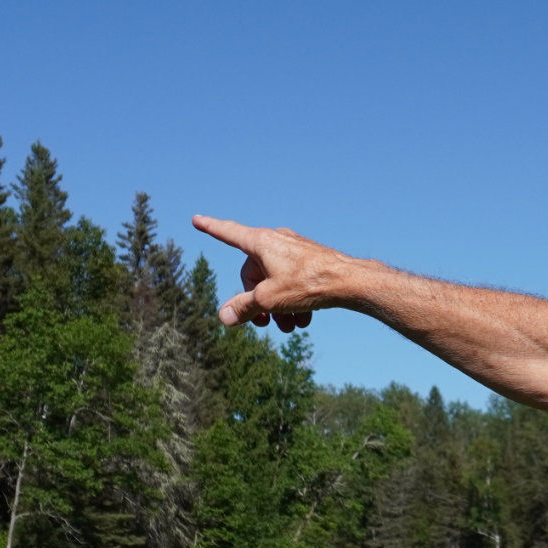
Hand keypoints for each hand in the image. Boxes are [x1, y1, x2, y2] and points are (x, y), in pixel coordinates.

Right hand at [193, 216, 352, 331]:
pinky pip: (292, 282)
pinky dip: (292, 301)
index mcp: (261, 242)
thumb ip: (243, 308)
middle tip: (266, 325)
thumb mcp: (268, 300)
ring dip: (277, 307)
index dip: (211, 228)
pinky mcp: (310, 261)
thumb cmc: (308, 284)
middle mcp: (277, 241)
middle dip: (257, 302)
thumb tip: (223, 317)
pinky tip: (304, 321)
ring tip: (290, 327)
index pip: (228, 233)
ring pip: (274, 282)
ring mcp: (295, 250)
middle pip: (254, 274)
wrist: (351, 281)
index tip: (196, 219)